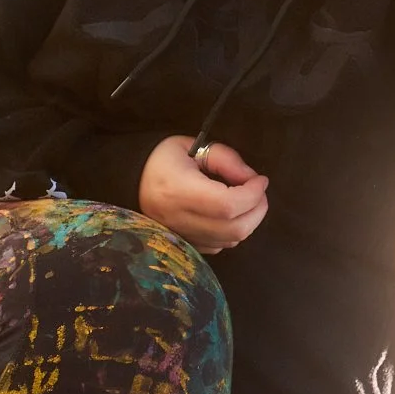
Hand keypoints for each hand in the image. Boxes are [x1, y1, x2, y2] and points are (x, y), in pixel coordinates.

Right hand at [138, 136, 269, 253]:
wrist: (133, 179)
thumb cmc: (164, 158)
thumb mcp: (194, 146)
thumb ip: (225, 159)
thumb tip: (252, 178)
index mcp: (178, 190)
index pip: (226, 205)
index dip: (252, 195)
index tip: (261, 180)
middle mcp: (178, 219)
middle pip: (233, 229)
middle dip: (257, 211)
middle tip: (259, 192)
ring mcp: (180, 237)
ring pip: (229, 241)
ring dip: (248, 222)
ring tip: (248, 201)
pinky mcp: (183, 245)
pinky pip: (218, 247)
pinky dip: (232, 233)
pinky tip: (229, 215)